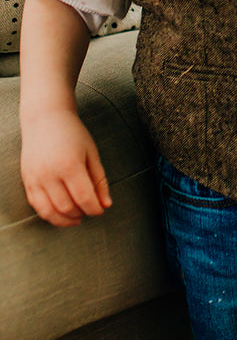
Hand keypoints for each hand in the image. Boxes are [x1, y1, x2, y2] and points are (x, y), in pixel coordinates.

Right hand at [21, 108, 111, 226]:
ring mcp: (35, 178)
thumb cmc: (72, 133)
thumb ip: (99, 180)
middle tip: (89, 209)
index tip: (100, 209)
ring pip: (49, 212)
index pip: (84, 198)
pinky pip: (37, 206)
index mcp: (70, 165)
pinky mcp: (27, 181)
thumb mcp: (91, 153)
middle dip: (81, 213)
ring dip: (65, 220)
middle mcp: (49, 174)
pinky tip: (61, 212)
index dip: (95, 209)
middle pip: (67, 207)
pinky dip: (50, 214)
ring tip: (77, 216)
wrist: (45, 119)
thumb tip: (106, 204)